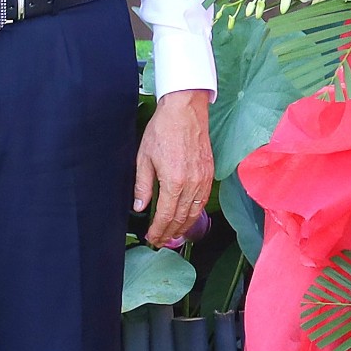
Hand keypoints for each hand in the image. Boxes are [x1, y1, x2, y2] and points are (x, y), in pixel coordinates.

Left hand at [135, 90, 214, 249]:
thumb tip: (140, 207)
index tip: (151, 237)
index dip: (157, 230)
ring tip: (173, 234)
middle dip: (169, 233)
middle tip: (160, 240)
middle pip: (181, 218)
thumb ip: (142, 185)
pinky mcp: (210, 172)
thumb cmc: (163, 129)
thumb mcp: (144, 157)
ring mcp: (203, 179)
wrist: (185, 109)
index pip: (166, 216)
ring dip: (184, 226)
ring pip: (195, 212)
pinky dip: (195, 213)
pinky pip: (203, 200)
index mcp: (173, 181)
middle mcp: (191, 184)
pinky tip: (188, 216)